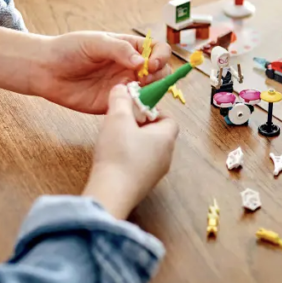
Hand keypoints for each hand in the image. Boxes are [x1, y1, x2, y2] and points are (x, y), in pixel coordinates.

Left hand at [34, 32, 171, 113]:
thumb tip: (142, 62)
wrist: (46, 69)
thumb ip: (119, 49)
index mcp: (129, 48)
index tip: (151, 64)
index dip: (161, 57)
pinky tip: (129, 104)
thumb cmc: (68, 49)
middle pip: (160, 72)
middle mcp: (130, 67)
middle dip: (159, 76)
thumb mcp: (95, 42)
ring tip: (136, 92)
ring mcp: (124, 86)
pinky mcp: (114, 103)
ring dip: (151, 92)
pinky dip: (137, 107)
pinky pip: (133, 107)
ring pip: (151, 91)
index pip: (158, 50)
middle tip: (144, 79)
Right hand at [84, 84, 179, 216]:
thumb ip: (121, 100)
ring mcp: (155, 173)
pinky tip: (113, 158)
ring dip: (134, 141)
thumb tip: (122, 89)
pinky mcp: (142, 185)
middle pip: (158, 134)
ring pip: (149, 150)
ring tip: (115, 139)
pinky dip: (129, 158)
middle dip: (141, 124)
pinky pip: (140, 165)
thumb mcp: (117, 119)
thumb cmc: (118, 154)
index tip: (135, 108)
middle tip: (123, 122)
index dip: (153, 110)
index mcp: (166, 138)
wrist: (112, 193)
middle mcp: (166, 156)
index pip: (169, 119)